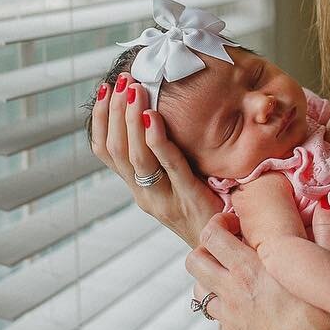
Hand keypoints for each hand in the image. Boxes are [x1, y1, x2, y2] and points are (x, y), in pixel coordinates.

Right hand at [89, 73, 221, 245]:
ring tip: (134, 89)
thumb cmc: (209, 209)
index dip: (102, 120)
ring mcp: (163, 199)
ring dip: (131, 119)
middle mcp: (144, 195)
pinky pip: (168, 165)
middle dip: (115, 112)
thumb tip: (159, 116)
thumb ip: (167, 159)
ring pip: (134, 157)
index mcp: (139, 189)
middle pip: (115, 151)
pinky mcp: (188, 199)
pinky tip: (153, 116)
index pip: (106, 152)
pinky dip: (156, 139)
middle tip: (122, 81)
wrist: (228, 249)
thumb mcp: (179, 183)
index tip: (106, 91)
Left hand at [186, 209, 329, 329]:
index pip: (211, 236)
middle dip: (204, 251)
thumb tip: (324, 211)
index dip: (218, 224)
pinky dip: (232, 318)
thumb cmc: (328, 324)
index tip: (233, 225)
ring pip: (202, 295)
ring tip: (238, 284)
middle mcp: (232, 297)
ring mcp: (229, 326)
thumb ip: (326, 237)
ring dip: (214, 285)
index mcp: (250, 272)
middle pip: (193, 263)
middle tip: (227, 252)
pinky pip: (223, 327)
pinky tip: (256, 320)